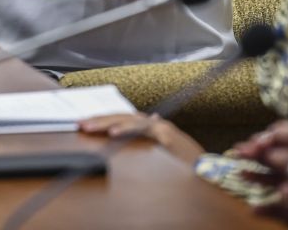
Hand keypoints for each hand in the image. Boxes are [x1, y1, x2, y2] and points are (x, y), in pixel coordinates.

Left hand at [80, 113, 204, 163]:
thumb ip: (147, 140)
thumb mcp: (160, 153)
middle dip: (99, 120)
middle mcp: (154, 123)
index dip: (102, 120)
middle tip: (79, 124)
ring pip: (129, 120)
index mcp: (149, 126)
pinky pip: (144, 130)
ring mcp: (161, 128)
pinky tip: (114, 133)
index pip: (121, 119)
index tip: (83, 124)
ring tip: (89, 127)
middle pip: (122, 117)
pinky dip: (129, 129)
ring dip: (108, 123)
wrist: (208, 171)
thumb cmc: (185, 164)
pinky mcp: (168, 136)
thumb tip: (136, 128)